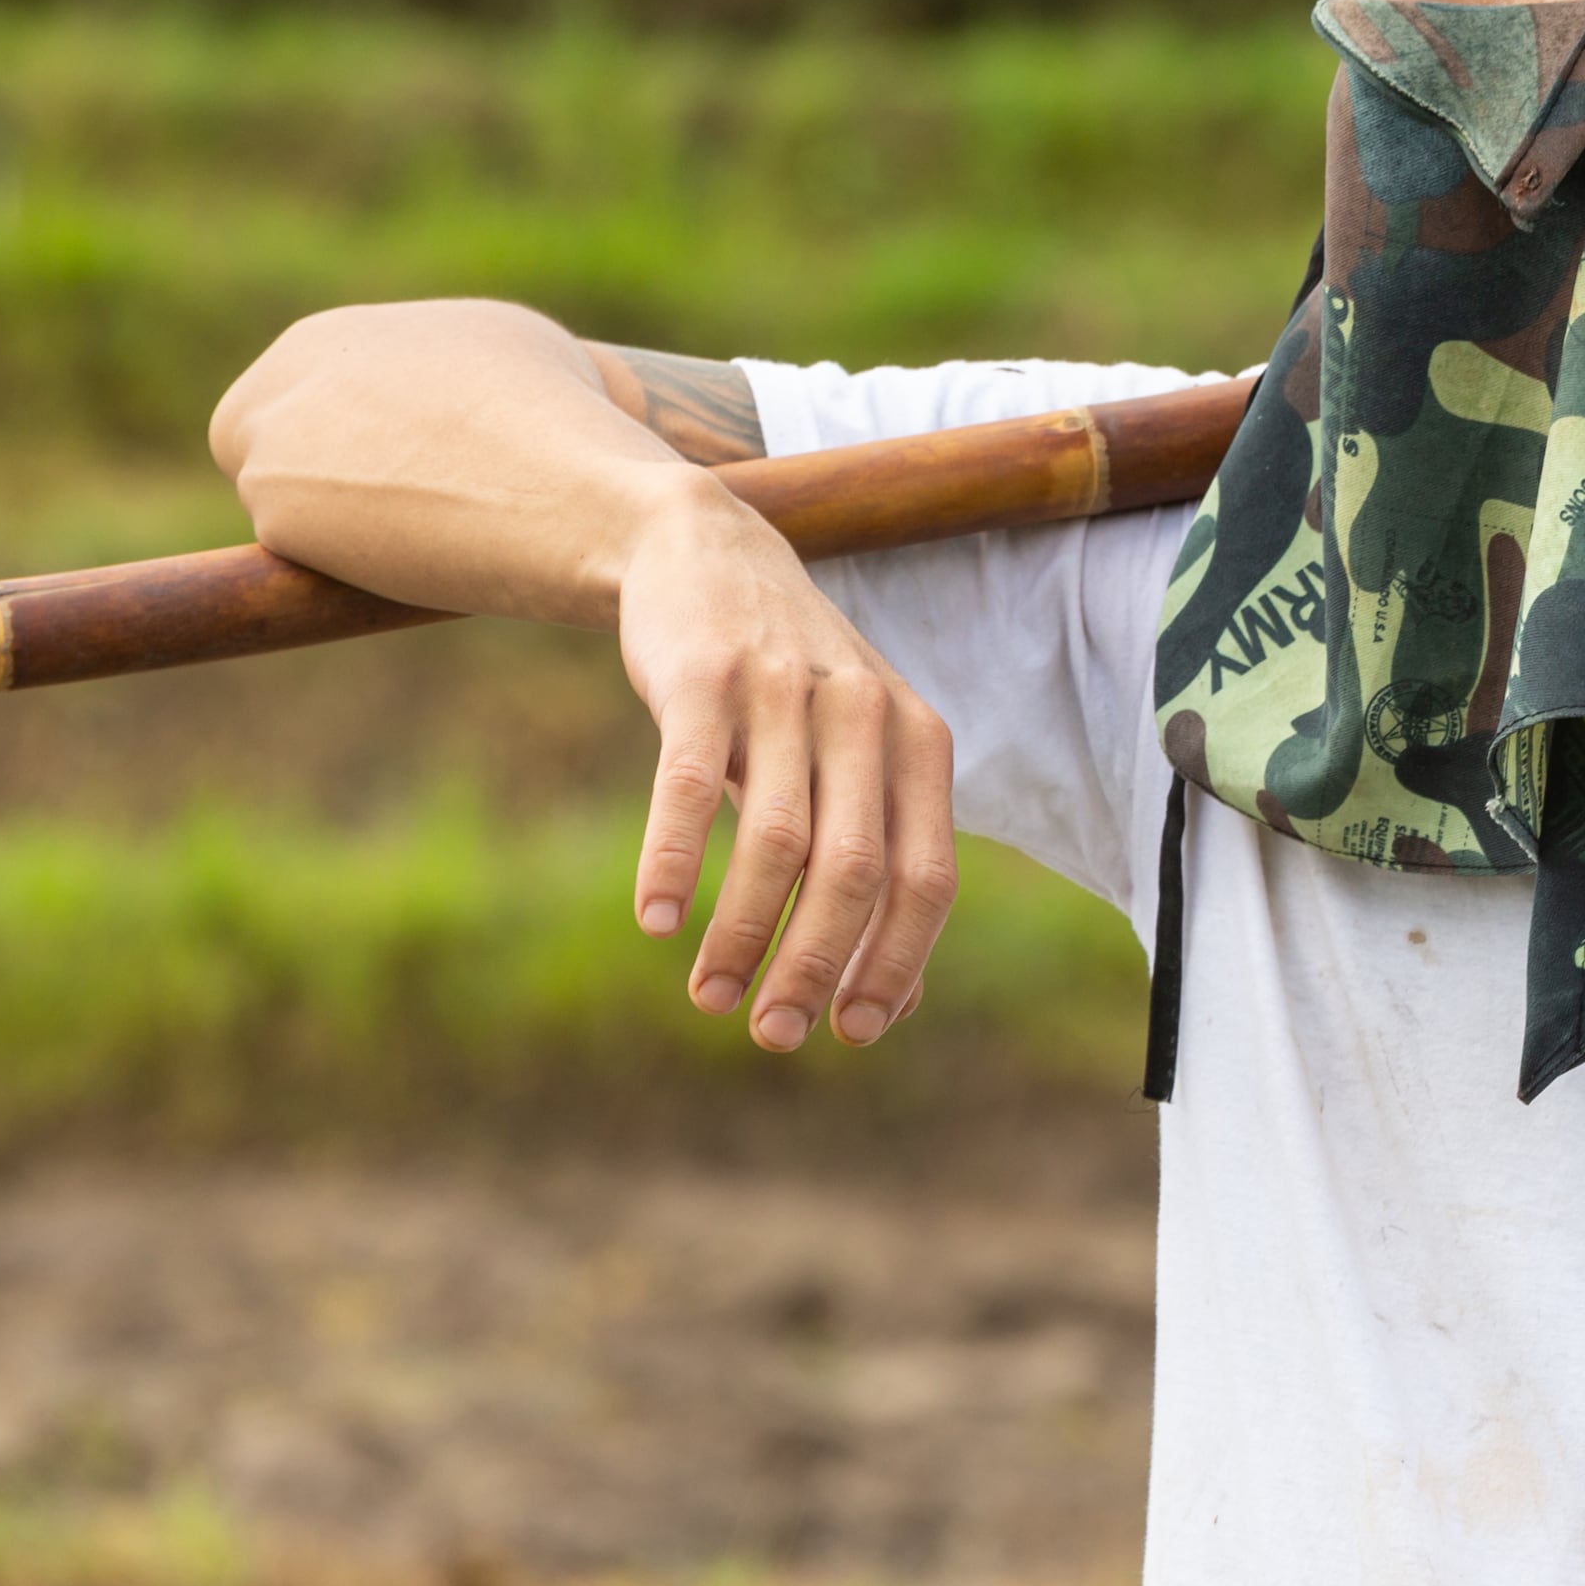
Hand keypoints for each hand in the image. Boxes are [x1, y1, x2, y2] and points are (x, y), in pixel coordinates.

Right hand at [612, 472, 958, 1049]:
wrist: (704, 551)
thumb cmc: (789, 689)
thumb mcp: (855, 761)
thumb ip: (882, 863)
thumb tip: (896, 1006)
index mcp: (918, 741)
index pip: (927, 877)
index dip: (894, 962)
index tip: (851, 1033)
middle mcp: (863, 713)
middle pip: (855, 871)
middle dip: (816, 967)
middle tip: (773, 1034)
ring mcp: (783, 691)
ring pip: (776, 842)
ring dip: (740, 936)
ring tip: (709, 996)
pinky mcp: (704, 677)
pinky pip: (688, 788)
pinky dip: (675, 864)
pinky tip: (657, 923)